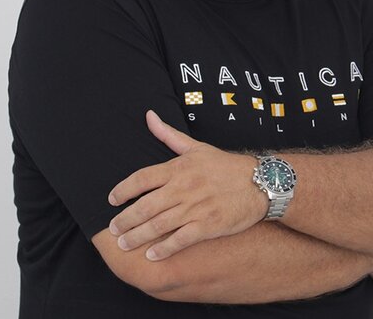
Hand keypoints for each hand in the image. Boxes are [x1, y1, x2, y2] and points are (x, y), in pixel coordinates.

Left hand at [108, 110, 266, 260]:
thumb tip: (148, 116)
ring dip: (138, 236)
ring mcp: (196, 207)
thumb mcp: (197, 147)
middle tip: (112, 229)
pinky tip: (151, 255)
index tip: (111, 200)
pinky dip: (164, 249)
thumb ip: (168, 135)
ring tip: (123, 244)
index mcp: (179, 168)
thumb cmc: (225, 166)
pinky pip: (181, 239)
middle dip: (125, 219)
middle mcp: (184, 187)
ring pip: (159, 224)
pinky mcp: (208, 225)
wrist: (260, 183)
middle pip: (146, 205)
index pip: (142, 178)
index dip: (123, 190)